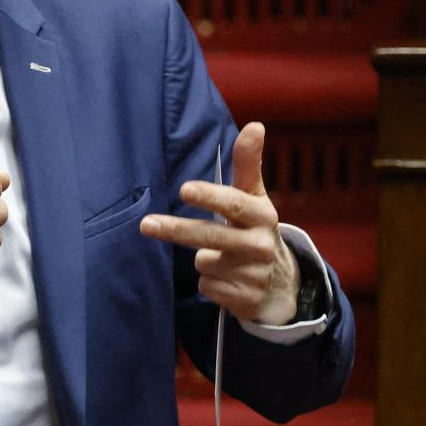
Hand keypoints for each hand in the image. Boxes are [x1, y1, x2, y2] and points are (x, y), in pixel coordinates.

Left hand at [138, 122, 298, 326]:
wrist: (279, 283)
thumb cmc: (254, 228)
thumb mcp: (254, 197)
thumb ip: (248, 163)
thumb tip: (255, 125)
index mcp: (262, 215)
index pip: (234, 202)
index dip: (209, 196)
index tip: (184, 189)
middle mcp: (261, 244)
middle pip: (209, 235)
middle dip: (176, 229)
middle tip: (146, 224)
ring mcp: (254, 274)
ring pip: (204, 262)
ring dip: (204, 260)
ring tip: (221, 257)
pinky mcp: (245, 300)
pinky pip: (207, 287)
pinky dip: (209, 283)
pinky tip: (226, 280)